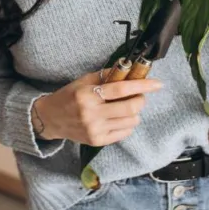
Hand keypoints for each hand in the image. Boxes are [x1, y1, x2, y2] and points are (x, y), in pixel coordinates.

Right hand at [33, 68, 162, 145]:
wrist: (51, 119)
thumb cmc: (69, 96)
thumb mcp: (84, 81)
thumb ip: (106, 75)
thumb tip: (129, 68)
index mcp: (88, 94)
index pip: (121, 89)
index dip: (142, 86)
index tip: (157, 84)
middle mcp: (91, 114)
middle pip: (130, 108)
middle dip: (141, 100)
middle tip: (139, 96)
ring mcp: (95, 130)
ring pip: (131, 121)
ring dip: (134, 113)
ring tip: (125, 107)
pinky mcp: (97, 141)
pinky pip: (124, 133)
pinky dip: (127, 124)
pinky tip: (118, 118)